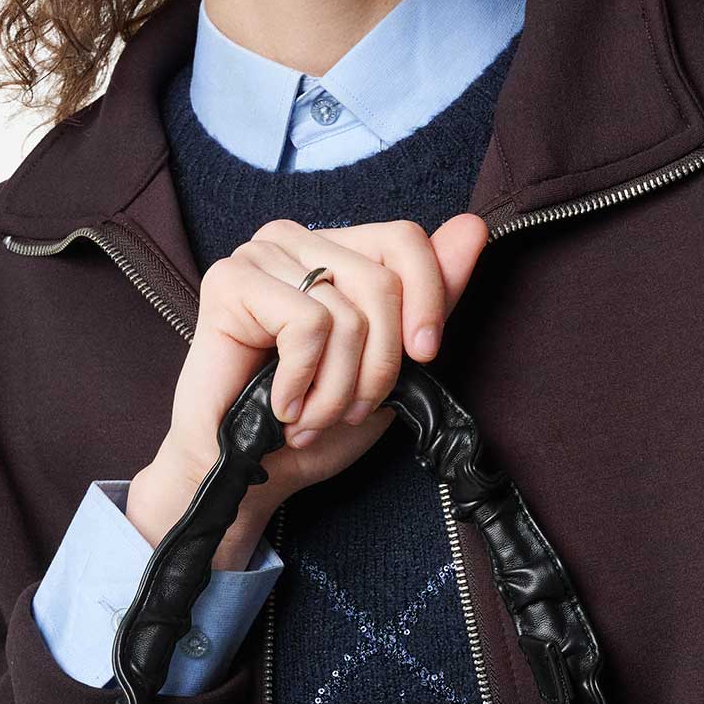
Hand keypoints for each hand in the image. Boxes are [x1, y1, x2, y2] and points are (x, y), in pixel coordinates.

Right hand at [128, 213, 490, 544]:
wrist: (247, 475)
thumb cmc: (314, 424)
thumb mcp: (393, 364)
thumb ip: (432, 299)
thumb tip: (473, 228)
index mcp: (336, 252)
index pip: (405, 239)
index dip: (428, 300)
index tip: (424, 358)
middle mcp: (296, 241)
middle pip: (383, 282)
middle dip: (378, 366)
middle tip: (350, 410)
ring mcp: (259, 256)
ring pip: (347, 312)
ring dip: (337, 389)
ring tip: (310, 418)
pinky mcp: (229, 281)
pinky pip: (307, 325)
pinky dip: (303, 382)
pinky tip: (279, 404)